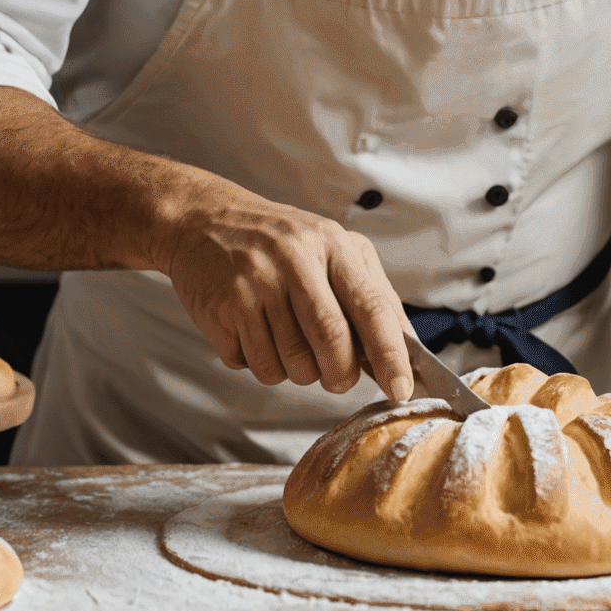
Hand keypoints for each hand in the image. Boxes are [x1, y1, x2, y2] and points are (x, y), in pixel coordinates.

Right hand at [158, 172, 413, 402]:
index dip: (391, 355)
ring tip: (287, 341)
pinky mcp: (223, 307)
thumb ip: (370, 294)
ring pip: (291, 364)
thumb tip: (407, 352)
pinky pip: (253, 365)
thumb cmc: (279, 242)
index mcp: (332, 244)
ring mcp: (256, 282)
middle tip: (337, 378)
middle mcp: (295, 259)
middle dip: (340, 376)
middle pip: (332, 342)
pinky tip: (254, 333)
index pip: (372, 307)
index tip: (401, 389)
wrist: (203, 221)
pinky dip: (260, 363)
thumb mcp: (331, 248)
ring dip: (296, 372)